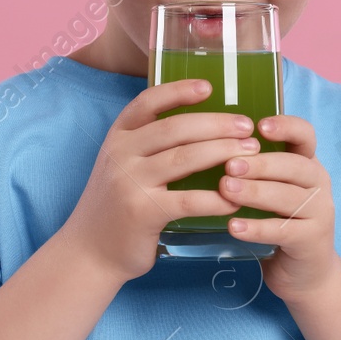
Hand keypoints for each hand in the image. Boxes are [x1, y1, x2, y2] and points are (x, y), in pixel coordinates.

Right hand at [61, 79, 257, 283]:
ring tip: (251, 154)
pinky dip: (216, 198)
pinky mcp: (143, 212)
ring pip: (185, 158)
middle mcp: (121, 154)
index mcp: (118, 137)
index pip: (148, 102)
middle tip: (247, 127)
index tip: (209, 87)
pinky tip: (235, 199)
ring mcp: (130, 182)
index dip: (179, 91)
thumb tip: (203, 127)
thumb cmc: (116, 207)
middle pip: (175, 127)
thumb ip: (148, 146)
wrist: (89, 252)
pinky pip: (188, 200)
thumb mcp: (121, 166)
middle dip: (216, 124)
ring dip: (223, 152)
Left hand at [219, 113, 340, 301]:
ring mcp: (320, 212)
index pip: (305, 135)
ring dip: (255, 192)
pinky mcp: (312, 240)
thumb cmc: (280, 221)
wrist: (306, 272)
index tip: (258, 126)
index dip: (285, 126)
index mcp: (307, 163)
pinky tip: (233, 226)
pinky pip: (283, 231)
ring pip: (288, 198)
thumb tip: (212, 142)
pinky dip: (257, 228)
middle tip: (228, 165)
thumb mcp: (273, 188)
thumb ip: (255, 166)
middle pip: (294, 166)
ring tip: (226, 190)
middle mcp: (318, 183)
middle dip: (260, 163)